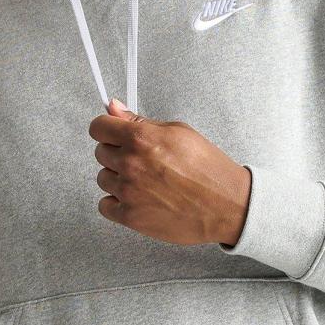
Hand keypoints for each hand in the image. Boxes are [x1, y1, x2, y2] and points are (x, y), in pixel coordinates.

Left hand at [89, 98, 251, 246]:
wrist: (226, 205)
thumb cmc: (208, 169)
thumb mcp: (178, 132)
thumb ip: (140, 121)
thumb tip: (114, 108)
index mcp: (141, 139)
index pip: (98, 127)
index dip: (105, 129)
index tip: (111, 133)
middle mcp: (131, 164)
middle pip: (100, 152)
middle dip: (116, 153)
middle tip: (141, 160)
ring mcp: (128, 191)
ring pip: (103, 178)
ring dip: (118, 178)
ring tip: (145, 181)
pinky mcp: (129, 216)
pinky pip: (105, 205)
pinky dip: (117, 202)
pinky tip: (137, 198)